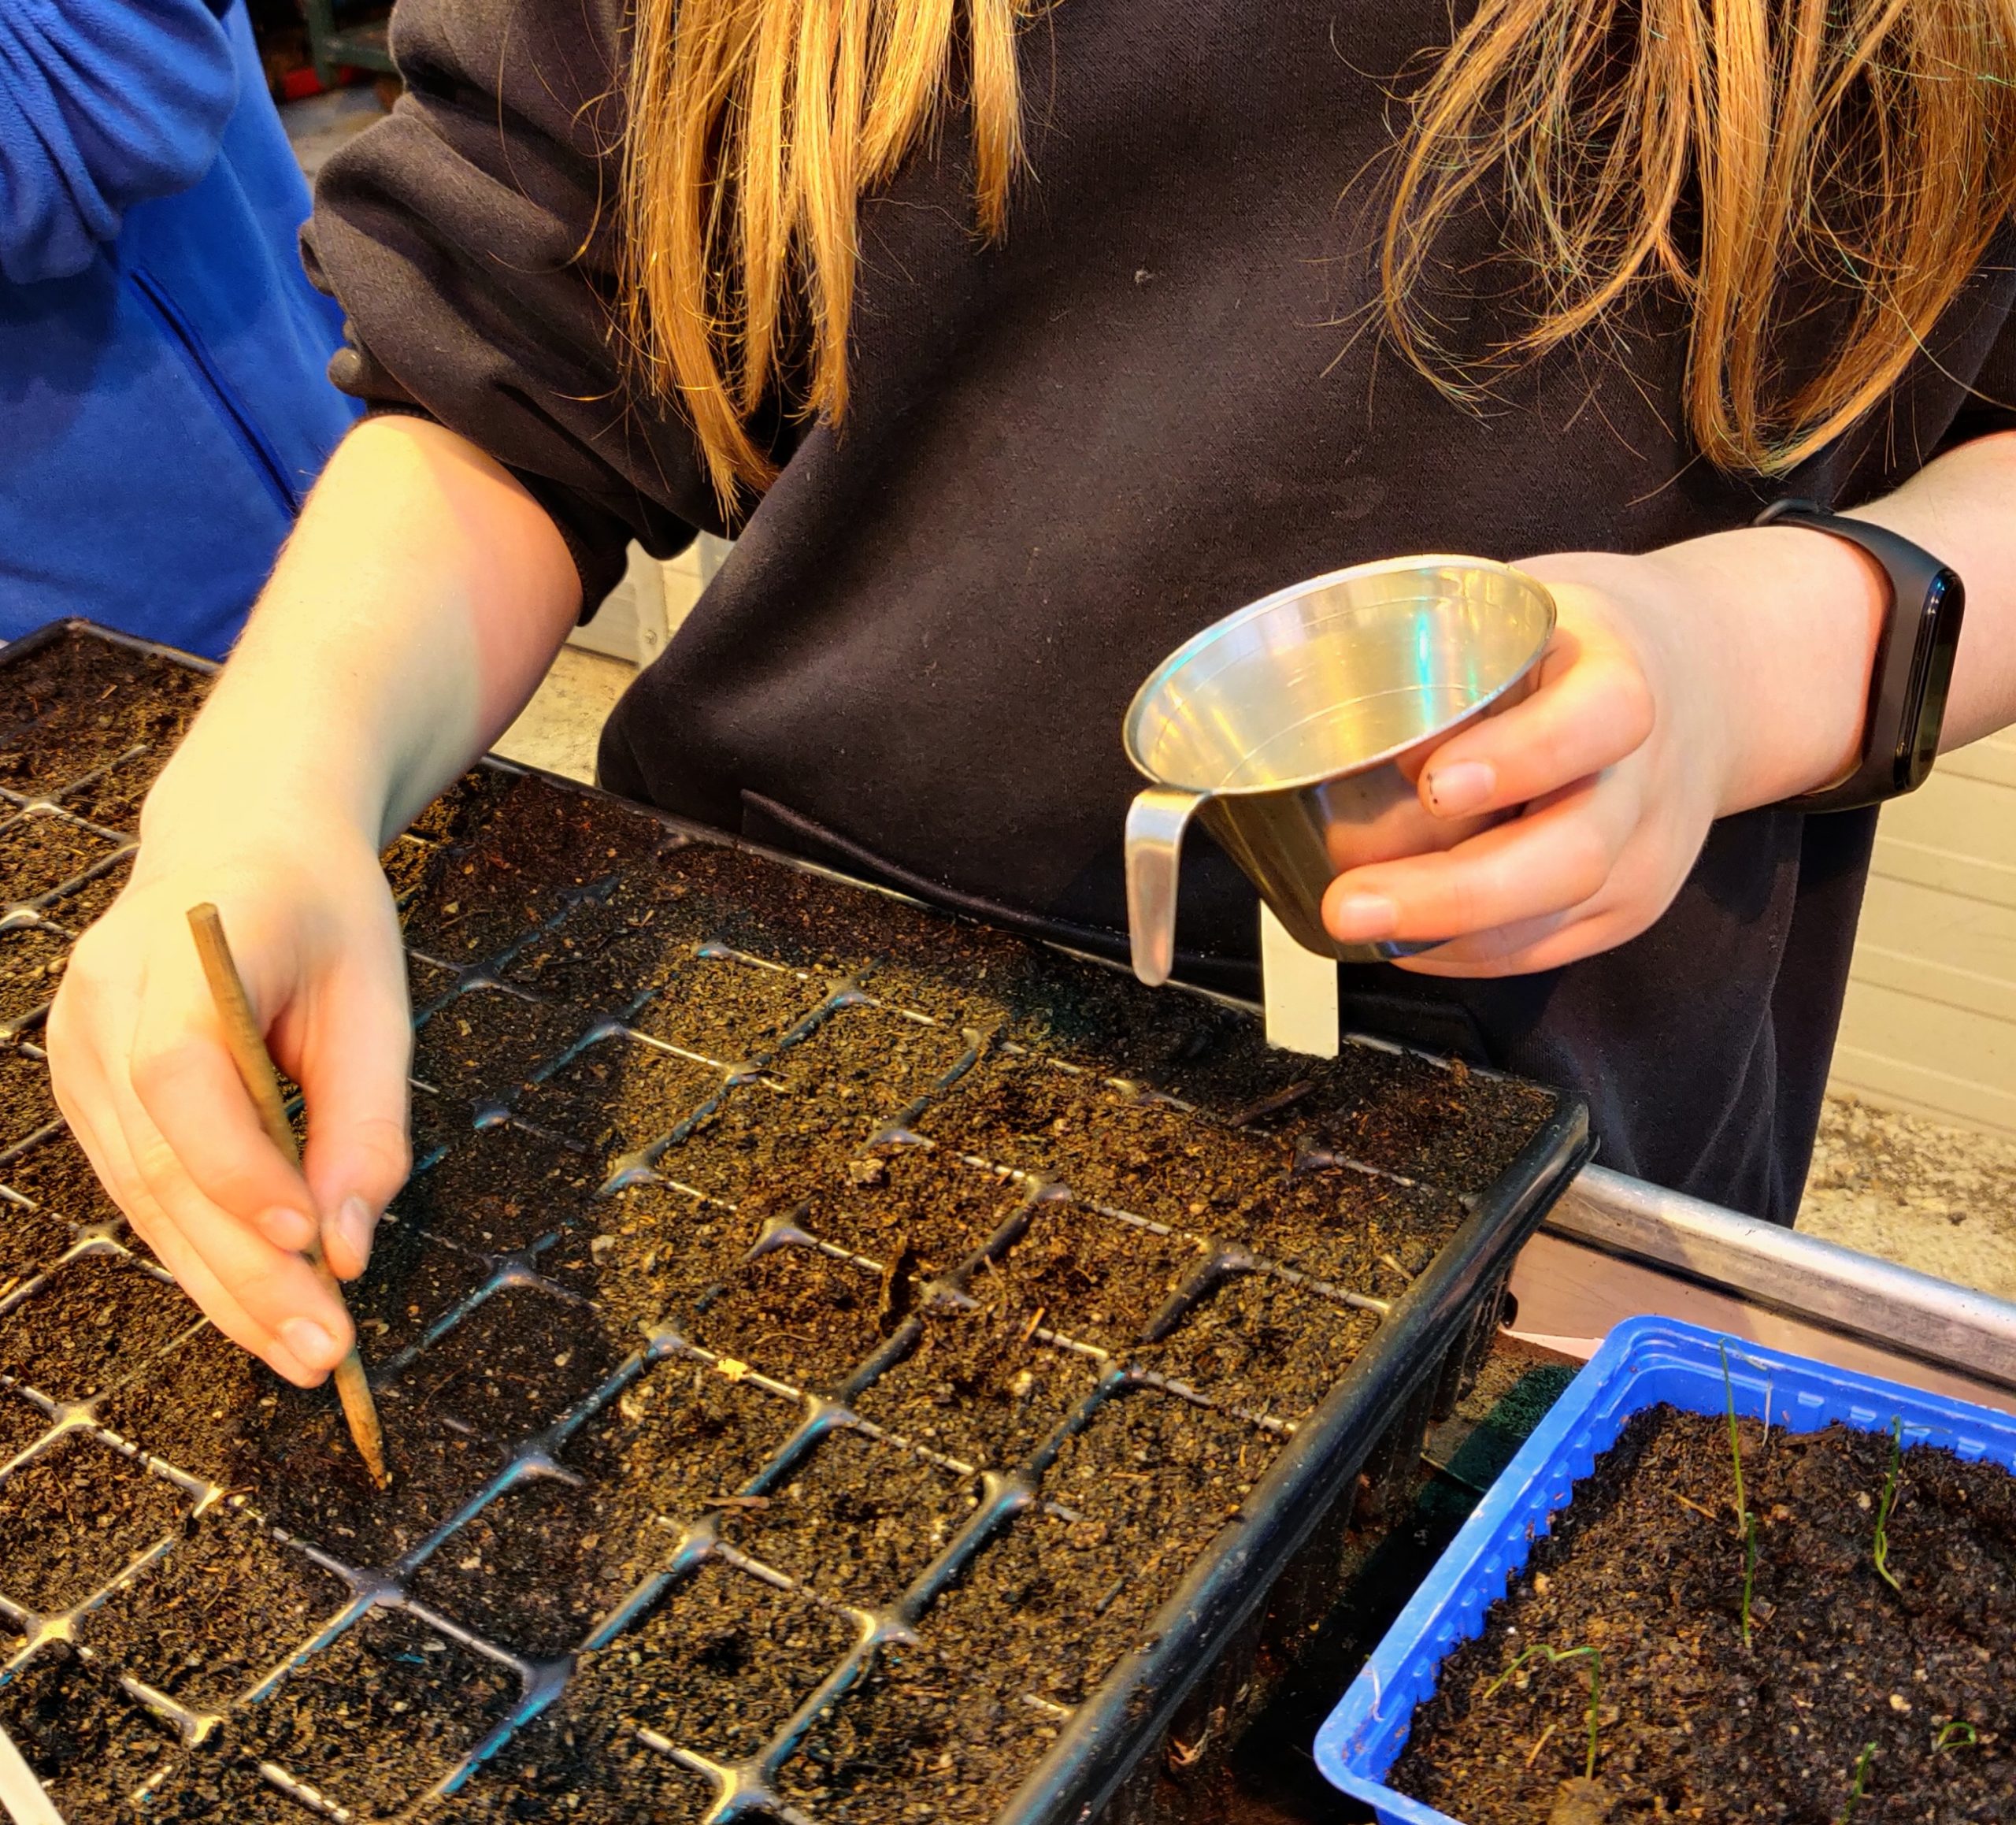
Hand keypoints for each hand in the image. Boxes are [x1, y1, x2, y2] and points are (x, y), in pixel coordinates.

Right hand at [46, 806, 411, 1385]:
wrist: (244, 846)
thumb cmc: (327, 918)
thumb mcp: (378, 999)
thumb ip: (366, 1123)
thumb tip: (348, 1252)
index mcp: (184, 945)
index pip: (180, 1070)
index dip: (237, 1164)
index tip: (310, 1241)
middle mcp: (102, 999)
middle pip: (162, 1156)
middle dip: (247, 1269)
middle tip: (326, 1350)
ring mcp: (76, 1047)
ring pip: (145, 1194)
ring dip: (226, 1286)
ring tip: (305, 1354)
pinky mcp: (84, 1091)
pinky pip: (141, 1189)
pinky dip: (203, 1253)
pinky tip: (262, 1309)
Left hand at [1319, 537, 1865, 975]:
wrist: (1713, 682)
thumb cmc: (1580, 645)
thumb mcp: (1526, 609)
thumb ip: (1442, 648)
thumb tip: (1310, 701)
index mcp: (1627, 678)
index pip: (1599, 720)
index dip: (1519, 756)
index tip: (1432, 783)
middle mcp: (1649, 779)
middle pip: (1571, 856)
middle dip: (1451, 894)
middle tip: (1347, 903)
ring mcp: (1648, 855)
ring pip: (1552, 922)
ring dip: (1442, 936)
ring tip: (1352, 926)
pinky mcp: (1631, 910)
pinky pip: (1543, 950)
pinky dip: (1464, 953)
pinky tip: (1401, 940)